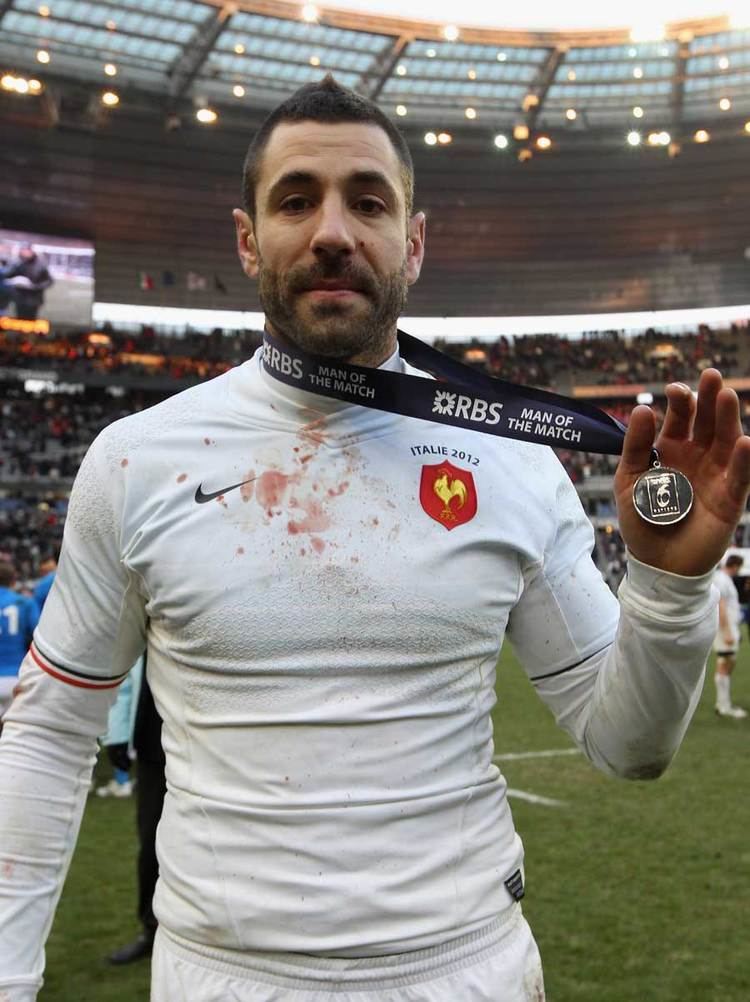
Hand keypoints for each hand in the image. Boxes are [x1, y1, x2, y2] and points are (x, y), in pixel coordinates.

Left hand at [613, 369, 749, 575]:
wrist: (657, 564)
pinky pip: (741, 475)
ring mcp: (716, 475)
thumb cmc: (642, 522)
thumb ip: (635, 447)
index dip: (680, 401)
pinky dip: (744, 458)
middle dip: (709, 398)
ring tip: (726, 396)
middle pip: (707, 421)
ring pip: (726, 440)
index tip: (674, 390)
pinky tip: (744, 442)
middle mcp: (697, 457)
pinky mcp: (730, 498)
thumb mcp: (628, 481)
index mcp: (671, 450)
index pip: (680, 417)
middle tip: (710, 376)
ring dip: (728, 418)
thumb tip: (643, 410)